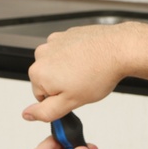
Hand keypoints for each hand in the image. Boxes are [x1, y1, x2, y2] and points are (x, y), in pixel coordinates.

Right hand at [23, 23, 137, 122]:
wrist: (120, 49)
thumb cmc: (99, 73)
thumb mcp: (70, 102)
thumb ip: (45, 112)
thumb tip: (28, 114)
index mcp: (38, 72)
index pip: (40, 96)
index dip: (58, 99)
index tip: (73, 94)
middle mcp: (42, 54)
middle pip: (47, 78)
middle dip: (63, 84)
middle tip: (82, 84)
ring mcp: (54, 41)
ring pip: (58, 65)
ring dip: (69, 70)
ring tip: (87, 72)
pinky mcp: (67, 34)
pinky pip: (67, 52)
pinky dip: (76, 57)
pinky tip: (89, 60)